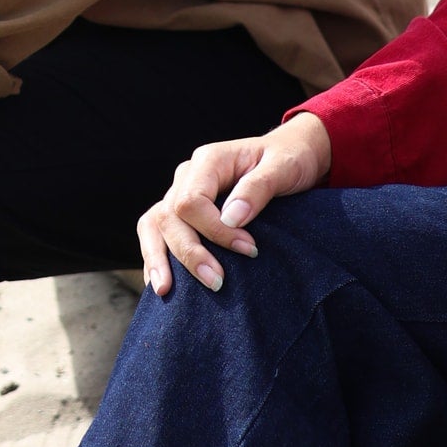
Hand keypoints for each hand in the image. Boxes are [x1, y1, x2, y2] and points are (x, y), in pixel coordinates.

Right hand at [137, 113, 330, 296]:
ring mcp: (182, 192)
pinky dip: (156, 256)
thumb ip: (258, 188)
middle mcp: (188, 175)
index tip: (248, 249)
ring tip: (165, 290)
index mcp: (209, 160)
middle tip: (217, 282)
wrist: (292, 156)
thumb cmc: (290, 159)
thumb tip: (231, 218)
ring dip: (158, 258)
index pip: (191, 200)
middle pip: (169, 216)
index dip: (214, 230)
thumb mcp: (284, 167)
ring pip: (154, 224)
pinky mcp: (185, 212)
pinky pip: (158, 232)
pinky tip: (164, 285)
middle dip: (189, 253)